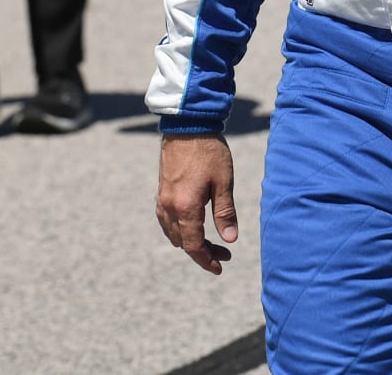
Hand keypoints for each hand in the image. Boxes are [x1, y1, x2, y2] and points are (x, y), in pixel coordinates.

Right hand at [156, 133, 236, 274]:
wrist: (187, 125)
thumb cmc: (209, 152)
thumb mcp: (223, 183)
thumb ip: (225, 213)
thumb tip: (230, 239)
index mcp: (186, 207)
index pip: (193, 245)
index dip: (206, 260)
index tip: (220, 267)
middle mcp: (170, 206)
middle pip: (182, 242)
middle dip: (201, 251)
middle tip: (224, 252)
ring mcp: (163, 198)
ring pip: (171, 232)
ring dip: (189, 241)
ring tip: (210, 240)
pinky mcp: (162, 189)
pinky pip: (165, 219)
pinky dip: (178, 229)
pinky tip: (191, 224)